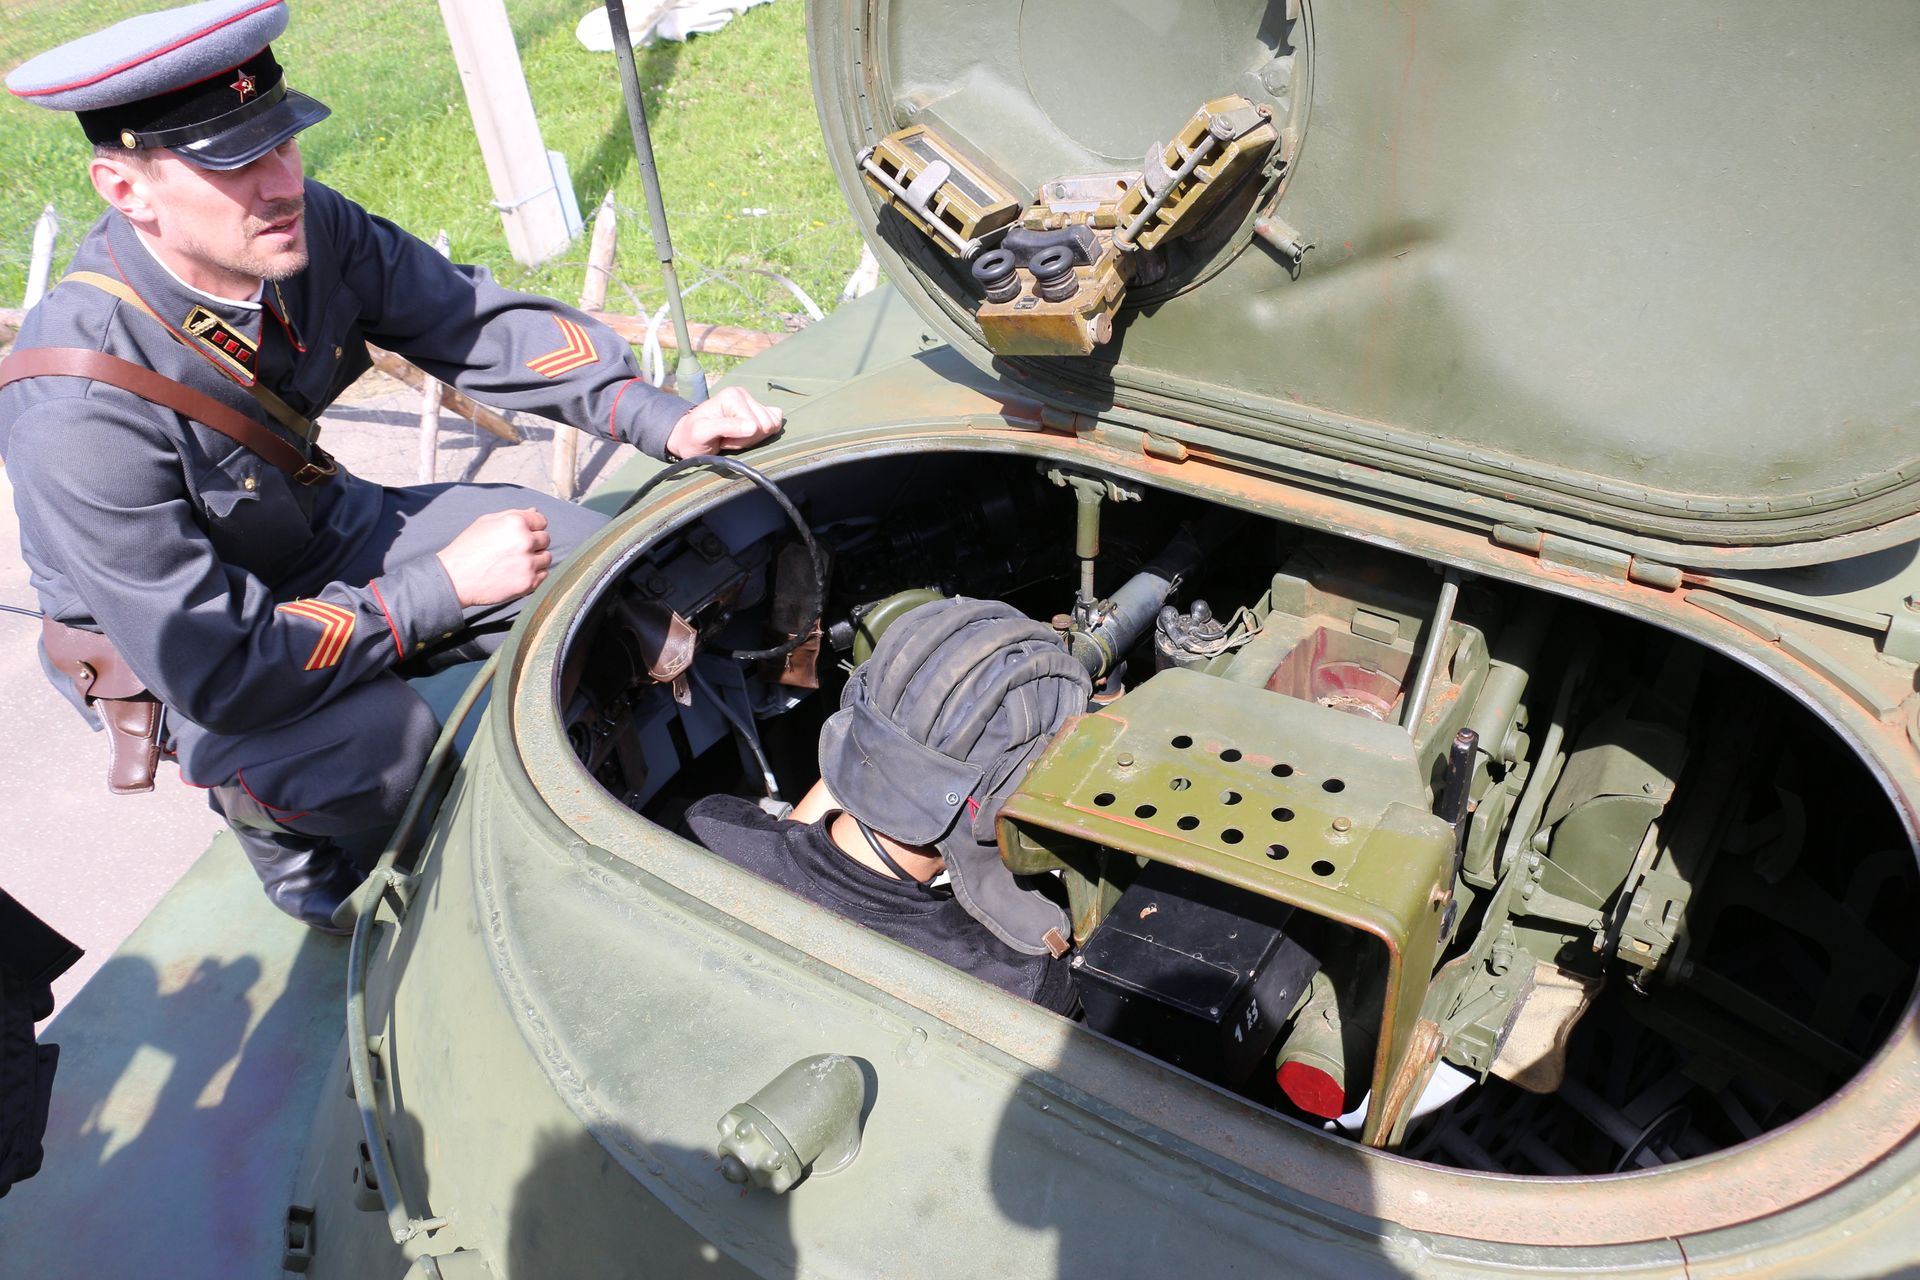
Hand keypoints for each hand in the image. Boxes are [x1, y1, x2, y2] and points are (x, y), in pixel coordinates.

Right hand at [435, 508, 551, 606]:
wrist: (455, 578)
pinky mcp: (528, 582)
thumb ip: (513, 515)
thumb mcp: (486, 522)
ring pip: (546, 558)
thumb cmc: (468, 548)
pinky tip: (517, 574)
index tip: (521, 535)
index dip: (532, 527)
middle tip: (515, 551)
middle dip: (534, 543)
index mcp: (515, 522)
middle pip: (545, 539)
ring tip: (515, 563)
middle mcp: (525, 541)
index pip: (541, 521)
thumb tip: (535, 510)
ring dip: (535, 560)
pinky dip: (534, 575)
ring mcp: (528, 563)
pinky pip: (544, 575)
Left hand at [664, 386, 783, 459]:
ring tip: (732, 436)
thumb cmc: (693, 437)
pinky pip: (776, 423)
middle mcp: (744, 394)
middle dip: (747, 439)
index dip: (740, 439)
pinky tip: (743, 434)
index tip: (721, 437)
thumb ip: (726, 427)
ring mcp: (753, 402)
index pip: (755, 425)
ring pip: (772, 427)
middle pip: (766, 426)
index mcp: (733, 395)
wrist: (689, 438)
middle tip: (726, 438)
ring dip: (752, 439)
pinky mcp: (759, 411)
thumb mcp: (702, 433)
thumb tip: (753, 427)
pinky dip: (761, 435)